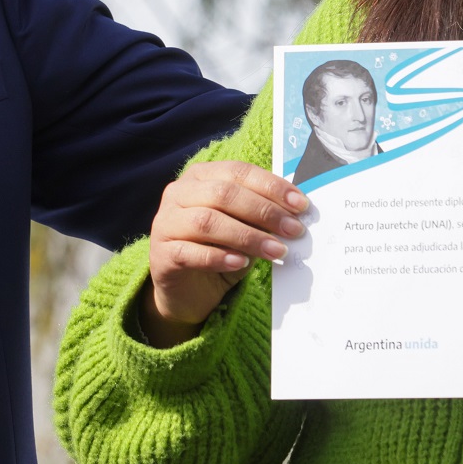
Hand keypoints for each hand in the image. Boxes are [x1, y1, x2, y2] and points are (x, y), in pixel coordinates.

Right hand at [137, 161, 307, 347]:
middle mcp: (179, 193)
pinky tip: (240, 263)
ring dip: (247, 236)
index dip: (271, 186)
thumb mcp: (243, 227)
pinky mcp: (162, 254)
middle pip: (223, 194)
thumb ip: (260, 216)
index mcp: (201, 176)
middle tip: (294, 230)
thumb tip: (295, 215)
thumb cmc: (218, 250)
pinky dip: (219, 257)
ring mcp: (166, 222)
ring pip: (207, 221)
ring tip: (276, 251)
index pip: (238, 172)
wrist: (185, 291)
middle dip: (264, 211)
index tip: (300, 205)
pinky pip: (190, 252)